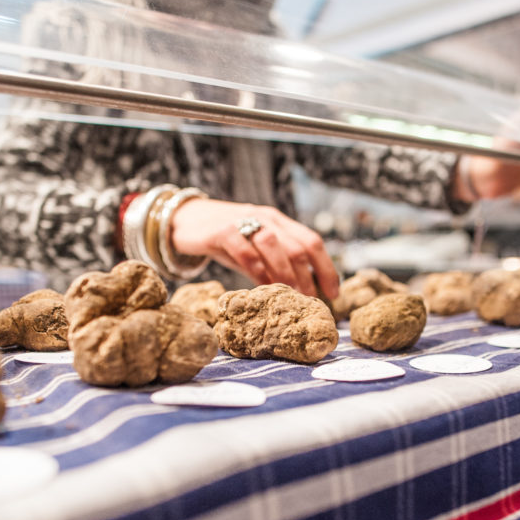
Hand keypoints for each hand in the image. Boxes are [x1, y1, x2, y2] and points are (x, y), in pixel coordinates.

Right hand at [170, 198, 339, 299]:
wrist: (185, 220)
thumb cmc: (225, 240)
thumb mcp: (254, 248)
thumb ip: (274, 263)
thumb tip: (301, 292)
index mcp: (279, 221)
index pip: (312, 241)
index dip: (327, 268)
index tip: (334, 293)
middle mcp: (266, 218)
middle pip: (298, 246)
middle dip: (308, 277)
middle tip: (310, 301)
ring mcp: (243, 221)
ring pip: (274, 246)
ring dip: (285, 274)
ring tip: (290, 296)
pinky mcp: (221, 230)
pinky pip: (245, 251)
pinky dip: (257, 270)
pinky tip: (262, 287)